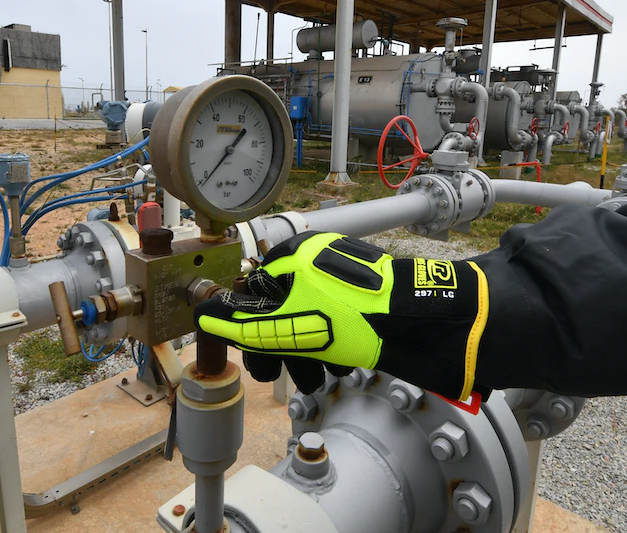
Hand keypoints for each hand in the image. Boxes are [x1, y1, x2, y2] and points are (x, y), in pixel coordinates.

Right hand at [194, 231, 488, 399]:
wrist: (421, 320)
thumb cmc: (360, 315)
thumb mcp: (292, 326)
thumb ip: (245, 325)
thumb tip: (204, 315)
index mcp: (295, 254)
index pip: (255, 295)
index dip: (255, 333)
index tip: (262, 361)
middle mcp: (317, 258)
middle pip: (283, 311)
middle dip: (287, 349)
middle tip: (294, 373)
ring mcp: (342, 274)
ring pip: (311, 321)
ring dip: (312, 354)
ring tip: (324, 372)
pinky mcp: (364, 292)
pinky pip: (337, 322)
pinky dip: (336, 346)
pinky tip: (345, 364)